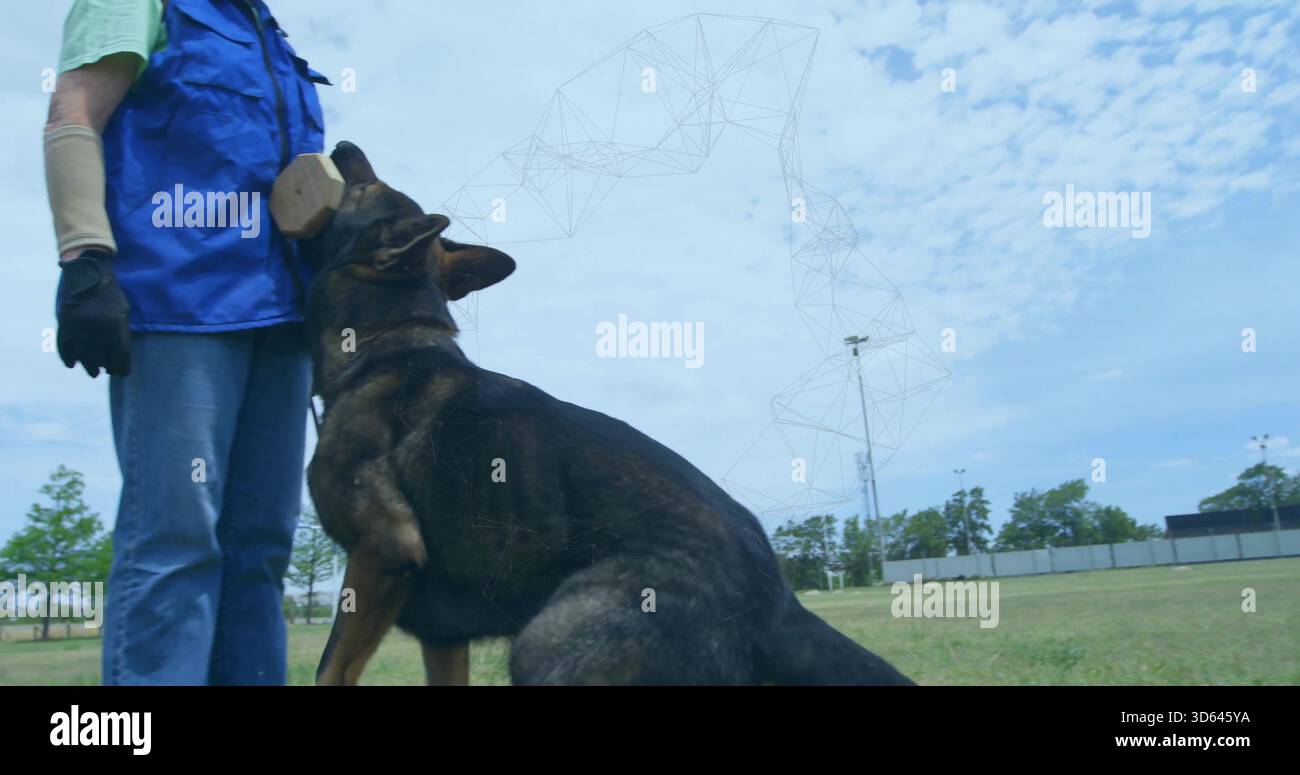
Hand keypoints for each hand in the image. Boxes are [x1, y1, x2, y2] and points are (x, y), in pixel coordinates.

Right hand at [56, 248, 130, 376]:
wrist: (87, 273)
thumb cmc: (110, 293)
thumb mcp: (123, 311)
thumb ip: (121, 332)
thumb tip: (118, 355)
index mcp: (115, 326)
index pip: (120, 356)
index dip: (122, 368)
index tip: (122, 373)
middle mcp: (97, 330)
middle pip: (101, 359)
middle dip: (105, 368)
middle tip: (104, 372)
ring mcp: (79, 328)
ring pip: (83, 356)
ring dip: (88, 366)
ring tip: (93, 372)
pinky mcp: (65, 324)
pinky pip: (64, 347)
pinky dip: (67, 358)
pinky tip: (72, 364)